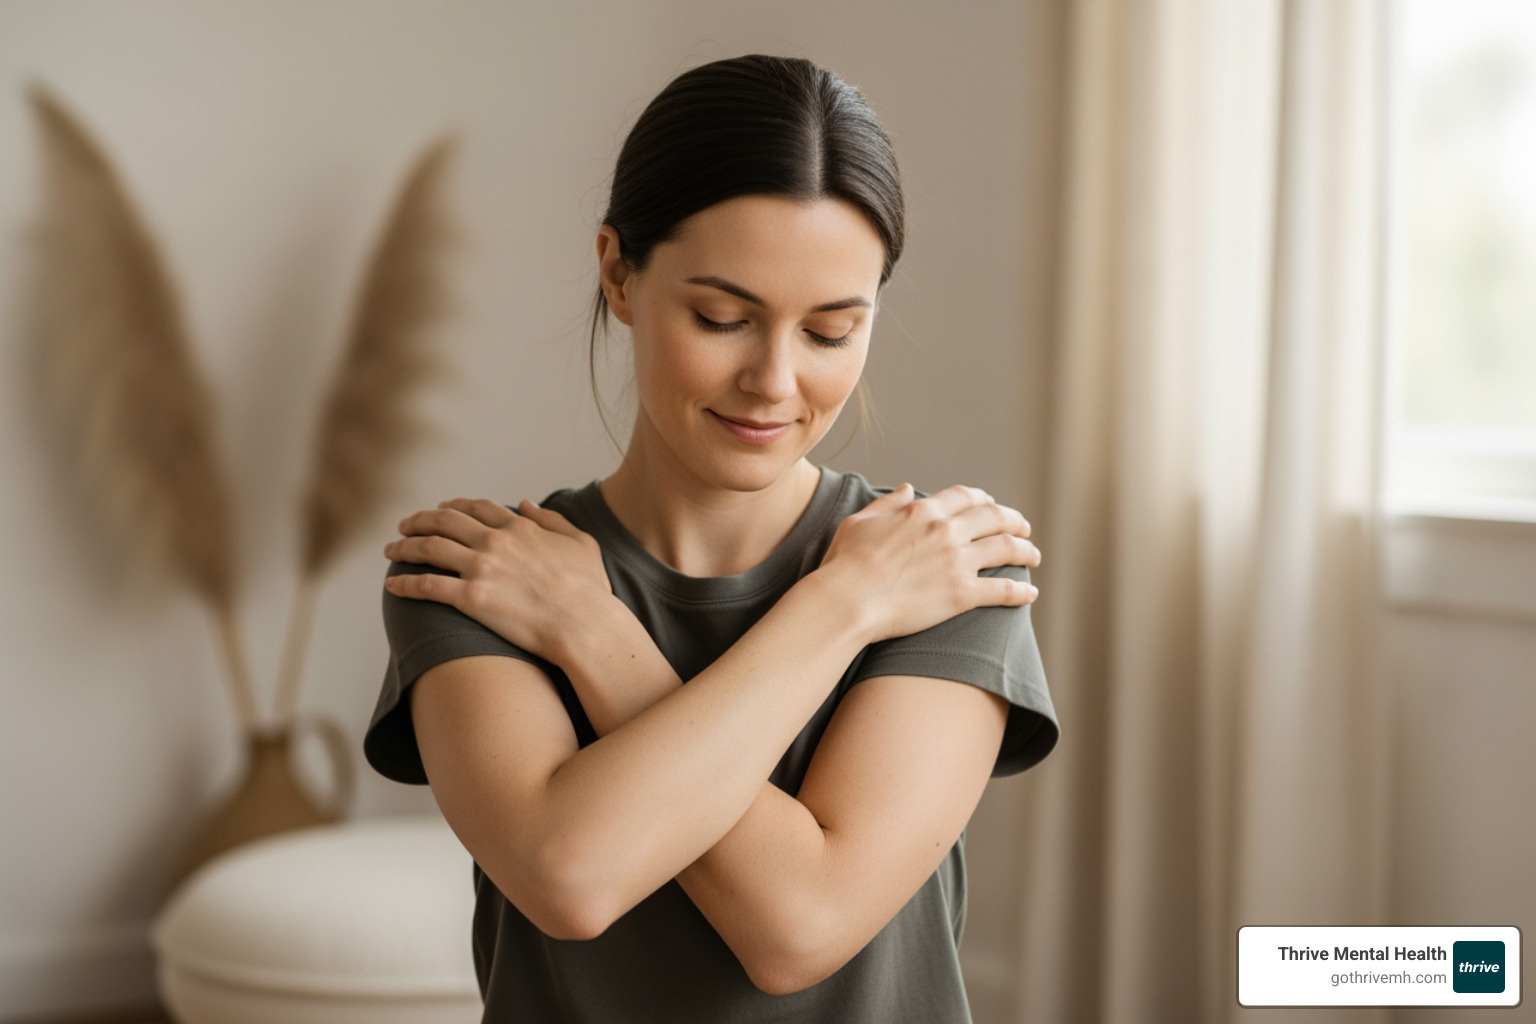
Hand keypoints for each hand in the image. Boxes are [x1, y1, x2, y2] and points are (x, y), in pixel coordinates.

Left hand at [382, 497, 612, 661]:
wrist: (584, 625)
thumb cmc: (589, 589)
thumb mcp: (580, 542)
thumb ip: (551, 519)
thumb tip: (525, 503)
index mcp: (518, 527)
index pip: (476, 507)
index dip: (454, 505)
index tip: (441, 508)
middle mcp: (494, 541)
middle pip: (444, 521)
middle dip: (419, 520)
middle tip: (404, 526)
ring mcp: (480, 568)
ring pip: (428, 548)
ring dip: (404, 547)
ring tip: (391, 551)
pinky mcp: (470, 598)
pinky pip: (427, 586)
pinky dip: (405, 584)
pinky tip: (392, 587)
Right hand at [815, 483, 1039, 642]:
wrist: (847, 600)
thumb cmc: (845, 563)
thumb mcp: (861, 521)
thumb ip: (888, 503)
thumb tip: (908, 488)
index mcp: (924, 511)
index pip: (966, 497)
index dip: (984, 500)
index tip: (991, 506)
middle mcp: (946, 531)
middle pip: (995, 517)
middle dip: (1014, 521)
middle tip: (1024, 528)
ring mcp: (957, 562)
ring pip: (1006, 548)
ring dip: (1026, 550)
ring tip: (1033, 555)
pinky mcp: (962, 594)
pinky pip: (1003, 590)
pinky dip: (1021, 590)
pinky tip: (1030, 593)